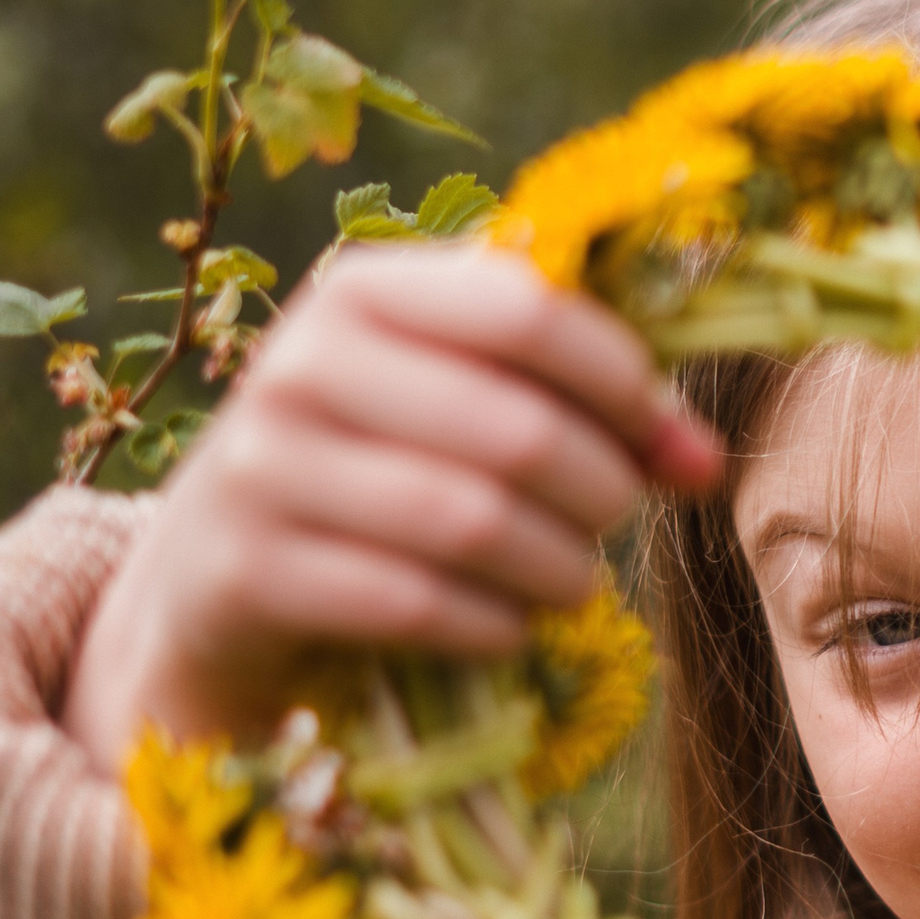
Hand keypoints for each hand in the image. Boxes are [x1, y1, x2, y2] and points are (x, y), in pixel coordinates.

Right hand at [62, 246, 720, 776]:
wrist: (214, 576)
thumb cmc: (381, 470)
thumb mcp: (467, 408)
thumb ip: (588, 409)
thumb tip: (705, 460)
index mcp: (361, 291)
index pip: (527, 310)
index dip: (624, 381)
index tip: (671, 440)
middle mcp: (297, 364)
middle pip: (518, 431)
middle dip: (602, 492)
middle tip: (614, 521)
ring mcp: (259, 469)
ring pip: (472, 523)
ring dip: (558, 568)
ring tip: (575, 580)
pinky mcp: (245, 573)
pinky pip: (414, 602)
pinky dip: (492, 626)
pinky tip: (510, 628)